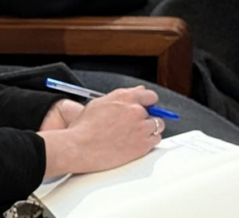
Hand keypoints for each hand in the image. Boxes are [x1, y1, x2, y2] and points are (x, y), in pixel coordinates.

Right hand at [40, 86, 164, 175]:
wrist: (80, 147)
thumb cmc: (85, 127)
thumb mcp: (100, 103)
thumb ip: (122, 96)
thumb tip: (137, 92)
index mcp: (124, 97)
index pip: (150, 95)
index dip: (148, 102)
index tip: (146, 107)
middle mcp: (135, 110)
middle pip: (155, 112)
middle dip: (147, 117)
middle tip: (134, 124)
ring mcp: (141, 128)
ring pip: (158, 126)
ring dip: (149, 129)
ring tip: (133, 134)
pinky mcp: (143, 145)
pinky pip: (156, 140)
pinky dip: (149, 141)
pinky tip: (135, 142)